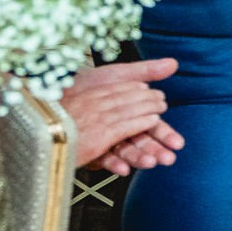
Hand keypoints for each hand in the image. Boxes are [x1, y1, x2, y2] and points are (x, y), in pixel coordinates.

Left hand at [63, 58, 182, 170]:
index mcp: (130, 113)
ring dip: (139, 157)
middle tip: (168, 158)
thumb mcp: (119, 73)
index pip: (153, 126)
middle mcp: (119, 127)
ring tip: (150, 162)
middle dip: (157, 150)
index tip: (178, 143)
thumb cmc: (87, 82)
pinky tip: (122, 167)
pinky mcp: (89, 149)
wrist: (53, 89)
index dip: (166, 135)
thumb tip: (173, 63)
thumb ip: (146, 70)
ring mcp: (105, 139)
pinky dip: (113, 163)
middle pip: (142, 141)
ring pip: (126, 150)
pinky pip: (102, 158)